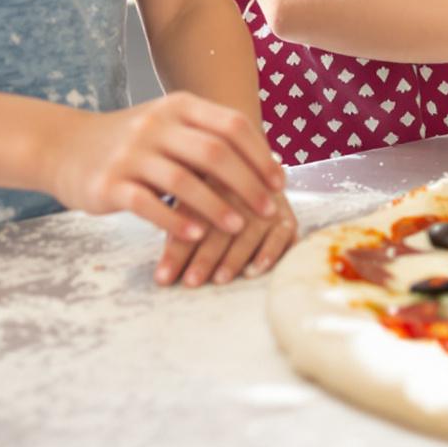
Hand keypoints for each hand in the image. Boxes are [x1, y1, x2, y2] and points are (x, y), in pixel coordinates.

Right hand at [49, 95, 286, 252]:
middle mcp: (155, 125)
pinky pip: (148, 204)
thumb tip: (265, 163)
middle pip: (213, 152)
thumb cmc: (132, 142)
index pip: (231, 125)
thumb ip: (209, 136)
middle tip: (268, 210)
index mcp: (178, 106)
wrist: (65, 146)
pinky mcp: (109, 183)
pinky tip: (195, 236)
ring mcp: (131, 153)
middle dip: (247, 183)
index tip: (279, 182)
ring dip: (216, 206)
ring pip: (183, 180)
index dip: (260, 154)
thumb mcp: (169, 124)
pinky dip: (175, 220)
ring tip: (238, 227)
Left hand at [158, 189, 297, 289]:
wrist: (258, 164)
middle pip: (220, 228)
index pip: (190, 220)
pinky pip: (282, 236)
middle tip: (190, 282)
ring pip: (249, 233)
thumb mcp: (193, 195)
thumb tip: (160, 268)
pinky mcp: (287, 217)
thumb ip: (177, 223)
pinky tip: (255, 271)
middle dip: (204, 257)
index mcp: (209, 183)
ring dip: (234, 258)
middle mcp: (239, 192)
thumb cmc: (216, 191)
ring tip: (219, 278)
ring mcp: (266, 205)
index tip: (163, 277)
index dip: (176, 250)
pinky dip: (269, 254)